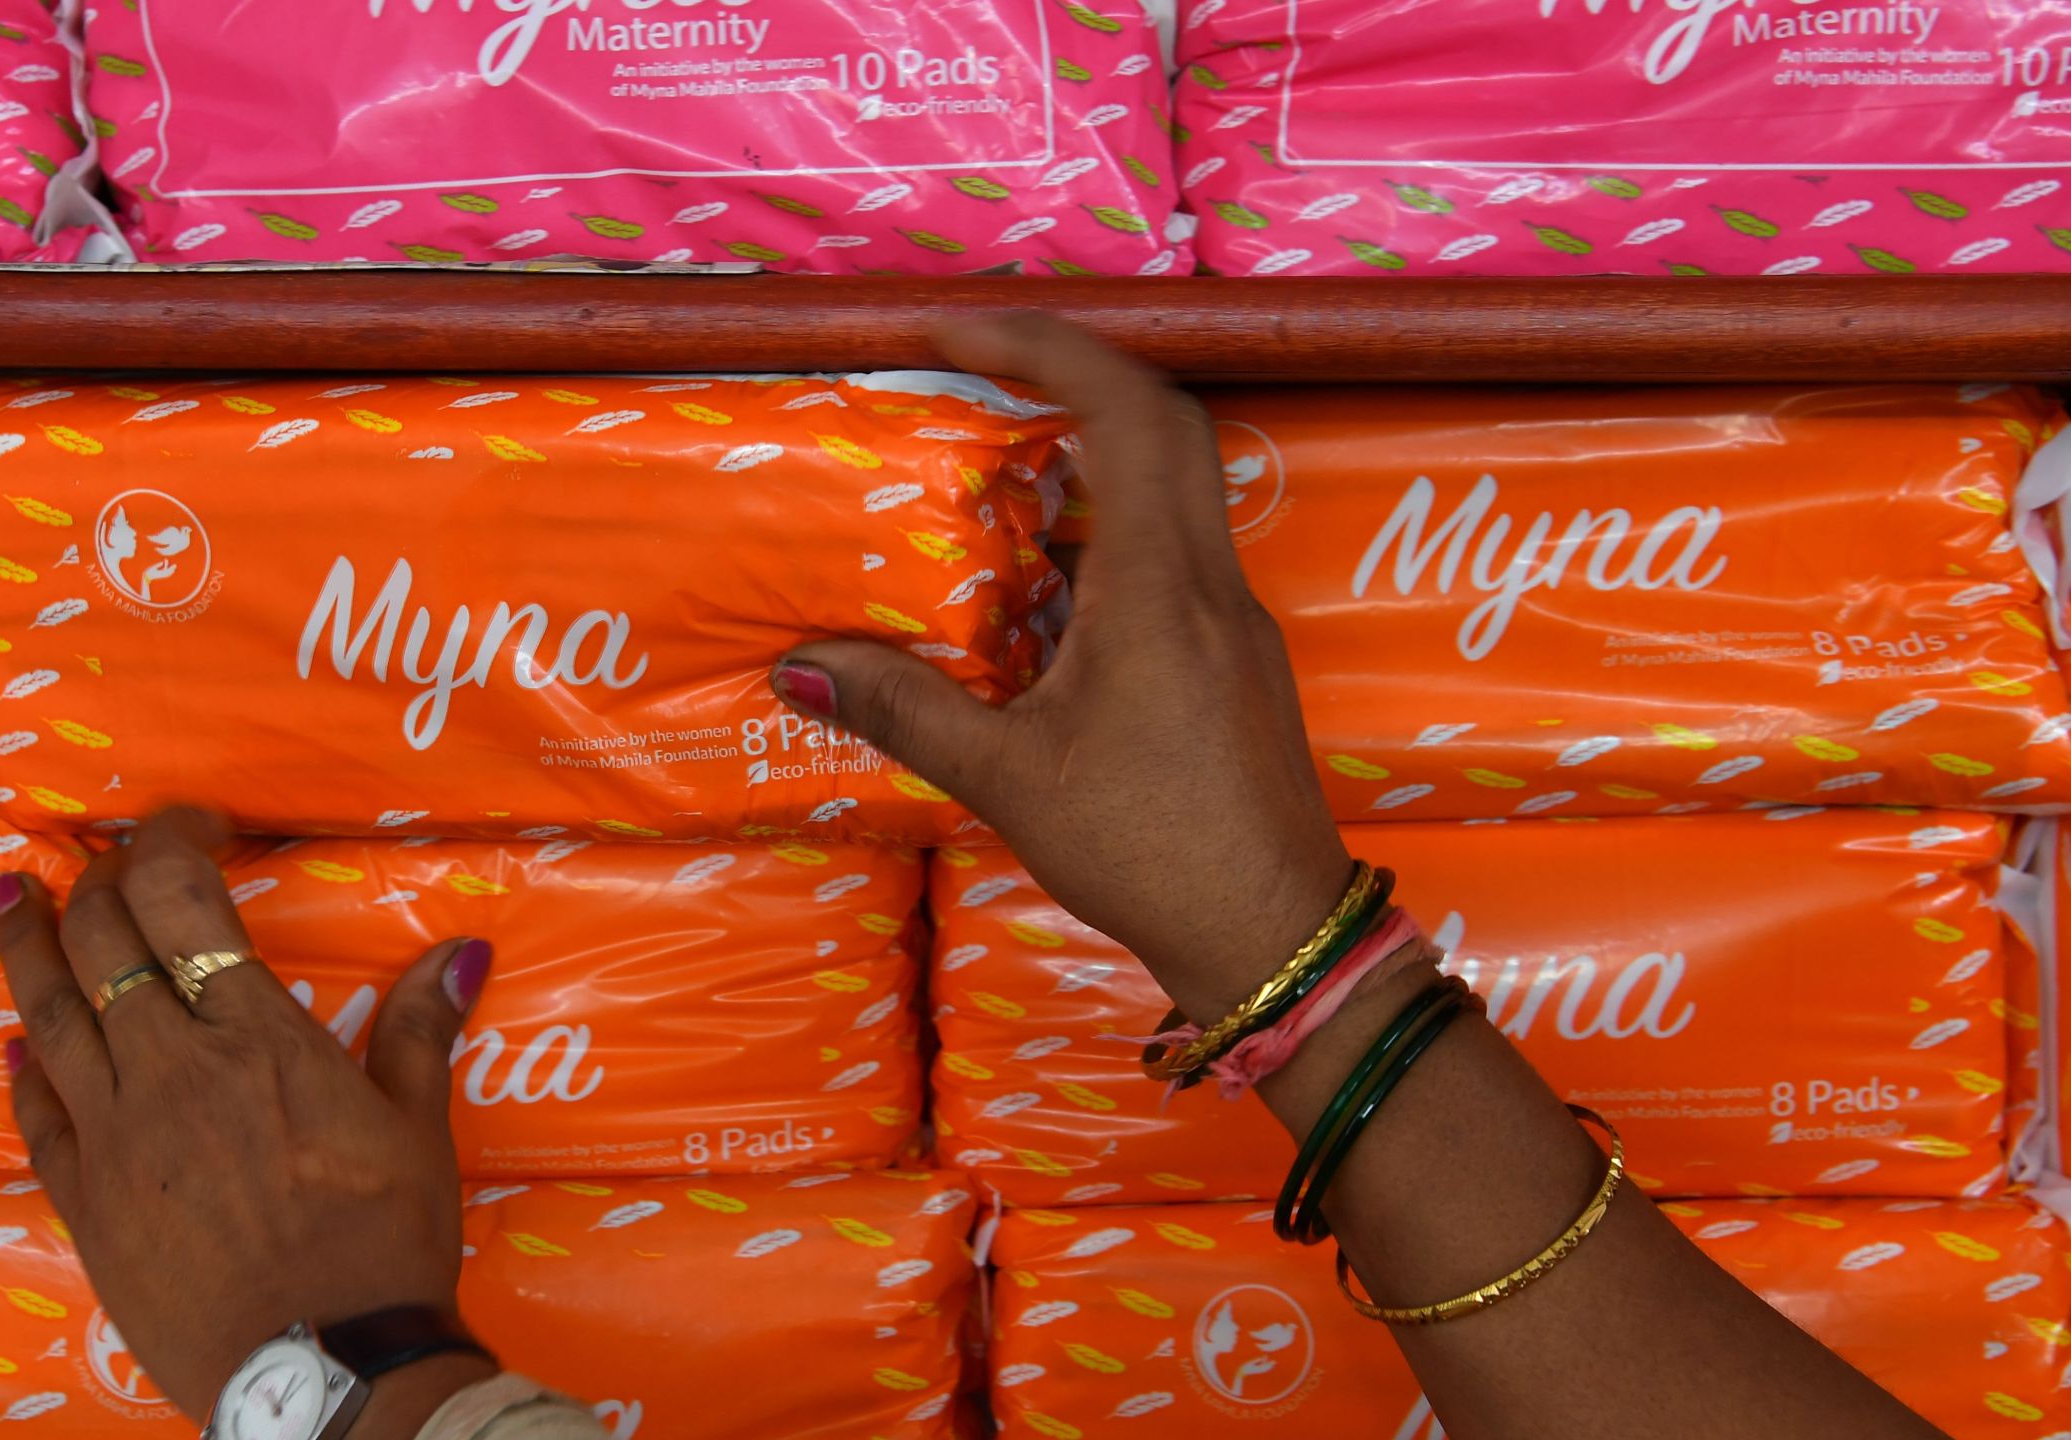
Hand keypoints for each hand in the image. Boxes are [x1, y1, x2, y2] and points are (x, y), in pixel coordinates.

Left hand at [0, 809, 498, 1427]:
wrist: (320, 1364)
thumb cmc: (383, 1241)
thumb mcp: (418, 1128)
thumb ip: (422, 1031)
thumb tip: (461, 950)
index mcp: (256, 1035)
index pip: (181, 898)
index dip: (170, 839)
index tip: (189, 827)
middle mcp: (171, 1066)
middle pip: (101, 938)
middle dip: (95, 882)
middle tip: (101, 865)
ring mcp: (115, 1133)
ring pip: (48, 1011)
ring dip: (25, 943)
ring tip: (4, 897)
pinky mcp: (85, 1198)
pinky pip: (37, 1112)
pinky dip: (24, 1064)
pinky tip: (17, 1041)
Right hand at [771, 313, 1353, 1020]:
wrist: (1275, 938)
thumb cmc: (1149, 852)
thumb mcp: (1010, 782)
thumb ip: (906, 710)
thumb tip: (795, 666)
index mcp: (1161, 584)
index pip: (1121, 408)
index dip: (1040, 344)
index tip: (952, 330)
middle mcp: (1210, 578)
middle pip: (1161, 420)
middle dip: (1068, 373)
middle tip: (973, 371)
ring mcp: (1234, 617)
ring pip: (1172, 487)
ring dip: (1086, 458)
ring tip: (989, 477)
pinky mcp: (1236, 658)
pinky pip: (1173, 552)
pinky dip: (1105, 534)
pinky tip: (1040, 592)